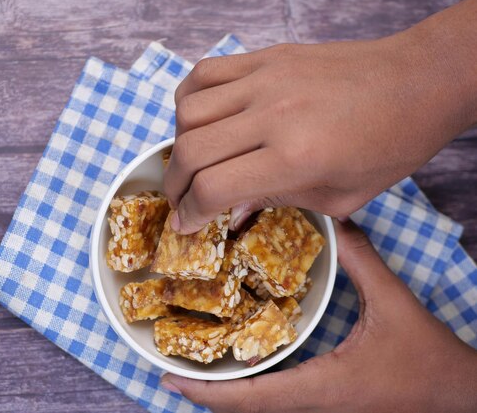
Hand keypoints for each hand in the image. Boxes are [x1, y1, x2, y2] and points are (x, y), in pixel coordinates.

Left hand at [160, 220, 476, 412]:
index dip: (207, 392)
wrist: (458, 395)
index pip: (252, 398)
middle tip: (170, 367)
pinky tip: (240, 364)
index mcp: (320, 387)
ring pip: (259, 406)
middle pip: (245, 407)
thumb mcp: (393, 303)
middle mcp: (311, 403)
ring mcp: (318, 405)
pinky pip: (278, 398)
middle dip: (206, 391)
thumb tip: (335, 223)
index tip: (170, 379)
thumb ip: (361, 261)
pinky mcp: (326, 401)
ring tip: (194, 364)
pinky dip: (251, 385)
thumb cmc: (427, 360)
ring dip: (226, 390)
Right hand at [164, 0, 476, 233]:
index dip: (190, 213)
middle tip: (180, 199)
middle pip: (190, 151)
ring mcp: (266, 78)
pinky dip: (189, 100)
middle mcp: (272, 115)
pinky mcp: (267, 57)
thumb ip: (276, 202)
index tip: (186, 224)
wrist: (418, 81)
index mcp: (295, 157)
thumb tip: (230, 207)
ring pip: (187, 110)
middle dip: (175, 185)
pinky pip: (205, 73)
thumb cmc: (389, 145)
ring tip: (193, 160)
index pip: (213, 188)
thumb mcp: (339, 197)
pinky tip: (199, 119)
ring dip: (179, 142)